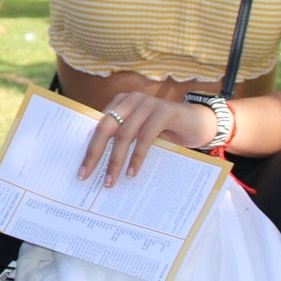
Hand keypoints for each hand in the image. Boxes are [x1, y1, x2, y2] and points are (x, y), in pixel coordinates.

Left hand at [78, 93, 218, 187]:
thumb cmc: (165, 131)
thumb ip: (122, 139)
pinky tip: (132, 172)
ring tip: (110, 181)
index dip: (89, 148)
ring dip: (116, 160)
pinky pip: (145, 137)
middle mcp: (131, 99)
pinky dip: (137, 157)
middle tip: (86, 175)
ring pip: (125, 134)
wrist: (198, 123)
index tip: (81, 171)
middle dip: (95, 153)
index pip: (99, 126)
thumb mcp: (140, 134)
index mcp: (121, 102)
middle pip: (106, 128)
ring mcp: (148, 103)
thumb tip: (97, 165)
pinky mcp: (164, 112)